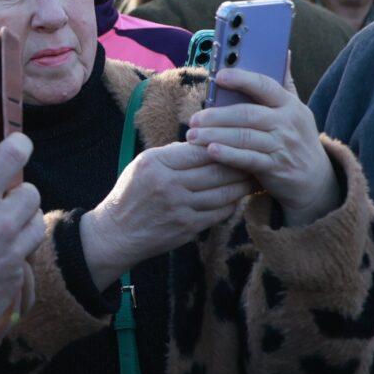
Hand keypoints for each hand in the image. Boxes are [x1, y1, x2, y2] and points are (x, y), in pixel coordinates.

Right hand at [0, 131, 42, 347]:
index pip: (12, 157)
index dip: (18, 146)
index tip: (19, 145)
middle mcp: (1, 223)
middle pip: (32, 194)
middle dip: (18, 196)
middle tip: (3, 204)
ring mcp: (11, 253)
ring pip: (36, 226)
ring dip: (23, 226)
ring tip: (3, 234)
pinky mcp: (14, 279)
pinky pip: (24, 260)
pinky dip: (12, 258)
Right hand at [80, 142, 252, 277]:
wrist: (116, 234)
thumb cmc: (131, 193)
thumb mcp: (144, 164)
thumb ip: (174, 153)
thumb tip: (208, 142)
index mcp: (157, 163)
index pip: (201, 148)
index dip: (224, 144)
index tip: (239, 140)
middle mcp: (168, 184)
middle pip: (217, 170)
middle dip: (241, 165)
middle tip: (257, 158)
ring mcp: (179, 208)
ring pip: (223, 192)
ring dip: (242, 185)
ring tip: (253, 177)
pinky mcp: (187, 228)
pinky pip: (219, 212)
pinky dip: (231, 203)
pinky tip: (237, 197)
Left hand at [184, 68, 342, 225]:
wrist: (317, 180)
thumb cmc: (298, 139)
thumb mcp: (298, 110)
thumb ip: (286, 84)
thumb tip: (285, 53)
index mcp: (289, 105)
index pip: (265, 86)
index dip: (242, 79)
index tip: (219, 76)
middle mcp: (286, 123)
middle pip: (247, 114)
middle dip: (217, 116)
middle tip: (194, 119)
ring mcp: (281, 146)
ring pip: (243, 137)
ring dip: (215, 135)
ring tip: (193, 136)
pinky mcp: (275, 168)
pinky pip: (248, 159)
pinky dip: (228, 155)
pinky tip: (210, 151)